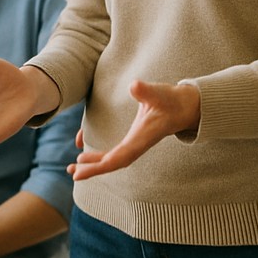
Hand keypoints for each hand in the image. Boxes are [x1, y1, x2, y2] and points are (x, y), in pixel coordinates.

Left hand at [71, 80, 200, 181]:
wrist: (185, 107)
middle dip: (92, 169)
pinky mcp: (133, 140)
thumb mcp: (159, 93)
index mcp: (140, 138)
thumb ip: (147, 91)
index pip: (119, 157)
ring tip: (73, 168)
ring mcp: (135, 144)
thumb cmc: (171, 100)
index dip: (100, 164)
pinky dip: (100, 158)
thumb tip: (134, 85)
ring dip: (94, 166)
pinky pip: (114, 155)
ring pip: (112, 160)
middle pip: (112, 163)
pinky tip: (87, 158)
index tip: (81, 165)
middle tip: (71, 171)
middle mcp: (137, 145)